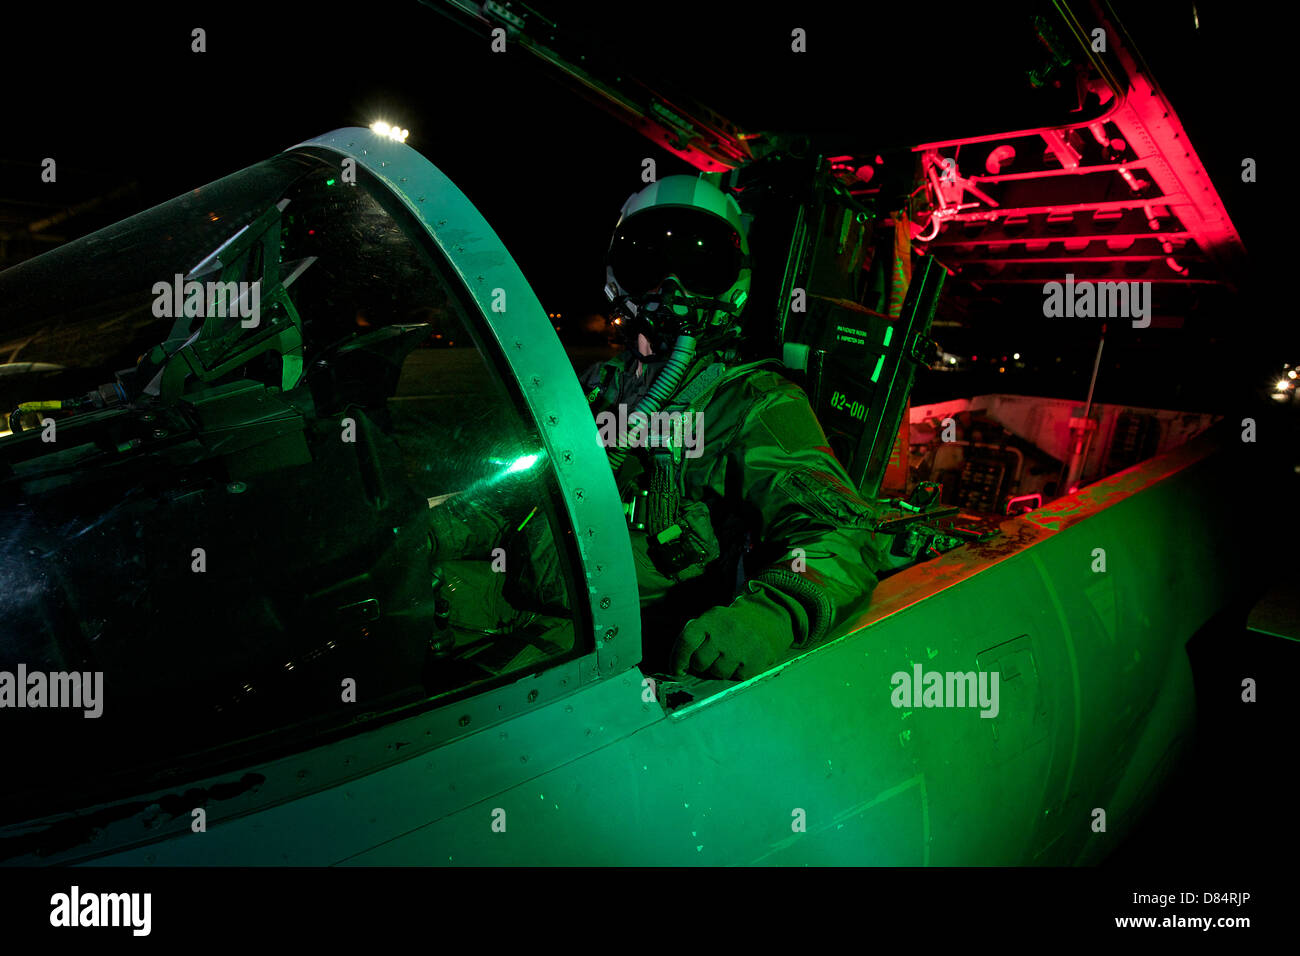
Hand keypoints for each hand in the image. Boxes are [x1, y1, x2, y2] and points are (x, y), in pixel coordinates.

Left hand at [670, 595, 794, 680]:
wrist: (768, 617)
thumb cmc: (733, 622)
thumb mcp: (713, 618)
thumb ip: (695, 633)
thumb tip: (679, 659)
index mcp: (711, 619)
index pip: (686, 642)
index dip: (677, 659)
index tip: (677, 670)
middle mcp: (725, 633)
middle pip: (700, 662)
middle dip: (700, 666)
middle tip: (708, 660)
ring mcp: (741, 648)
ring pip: (717, 673)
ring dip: (718, 670)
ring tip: (727, 658)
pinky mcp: (755, 661)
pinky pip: (735, 677)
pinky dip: (735, 673)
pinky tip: (740, 660)